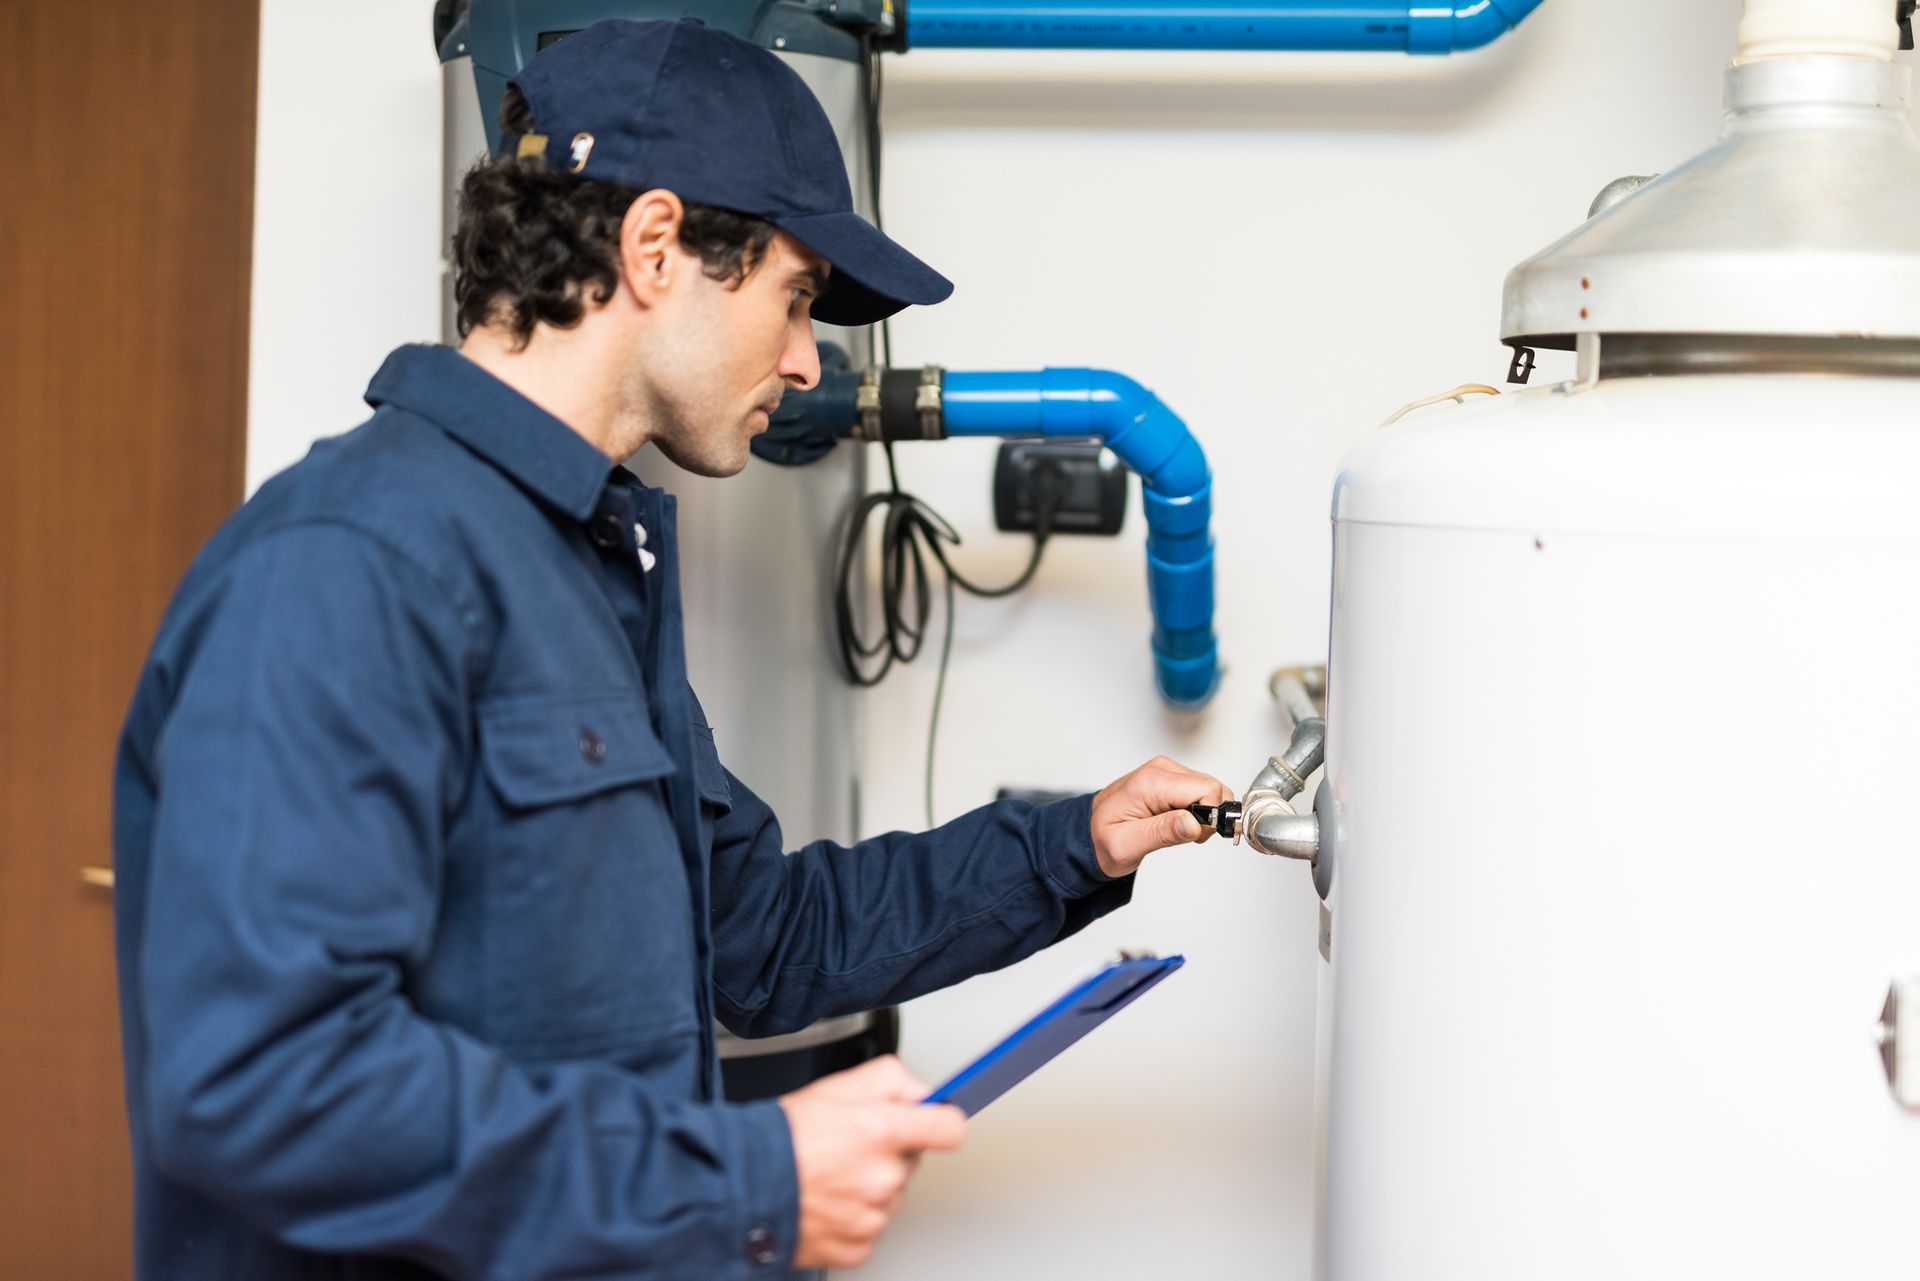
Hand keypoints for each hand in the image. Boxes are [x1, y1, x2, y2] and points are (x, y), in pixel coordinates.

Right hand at [779, 1055, 966, 1269]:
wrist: (737, 1189)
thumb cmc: (777, 1140)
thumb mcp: (833, 1087)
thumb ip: (888, 1079)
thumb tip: (920, 1092)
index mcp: (881, 1132)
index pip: (949, 1128)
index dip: (942, 1121)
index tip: (936, 1122)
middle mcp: (882, 1178)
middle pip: (912, 1161)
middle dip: (890, 1151)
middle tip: (849, 1145)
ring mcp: (872, 1217)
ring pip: (890, 1195)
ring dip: (870, 1186)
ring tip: (830, 1174)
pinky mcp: (858, 1248)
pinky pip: (870, 1227)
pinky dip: (852, 1217)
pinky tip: (826, 1201)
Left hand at [1090, 756, 1233, 877]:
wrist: (1088, 831)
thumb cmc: (1102, 839)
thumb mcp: (1126, 846)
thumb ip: (1162, 833)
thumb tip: (1193, 824)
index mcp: (1150, 783)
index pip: (1206, 789)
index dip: (1210, 817)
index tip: (1194, 835)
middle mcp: (1160, 770)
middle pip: (1212, 787)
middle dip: (1209, 817)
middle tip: (1185, 836)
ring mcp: (1166, 771)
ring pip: (1209, 790)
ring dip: (1203, 815)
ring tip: (1178, 830)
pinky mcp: (1170, 778)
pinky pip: (1200, 791)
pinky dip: (1198, 811)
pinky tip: (1178, 822)